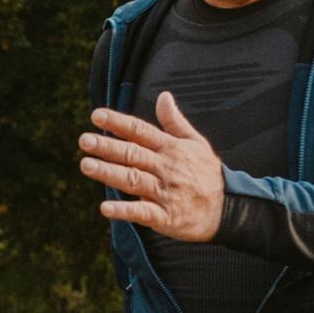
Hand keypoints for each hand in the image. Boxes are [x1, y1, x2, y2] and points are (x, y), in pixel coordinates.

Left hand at [77, 93, 230, 241]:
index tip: (96, 115)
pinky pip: (143, 213)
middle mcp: (166, 168)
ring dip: (109, 173)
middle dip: (107, 147)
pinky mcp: (166, 217)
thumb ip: (174, 121)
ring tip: (86, 165)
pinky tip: (105, 208)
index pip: (141, 131)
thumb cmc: (208, 173)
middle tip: (84, 140)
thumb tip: (163, 96)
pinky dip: (124, 211)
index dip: (118, 123)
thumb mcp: (196, 142)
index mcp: (171, 148)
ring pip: (134, 180)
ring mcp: (165, 192)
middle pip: (133, 154)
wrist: (229, 208)